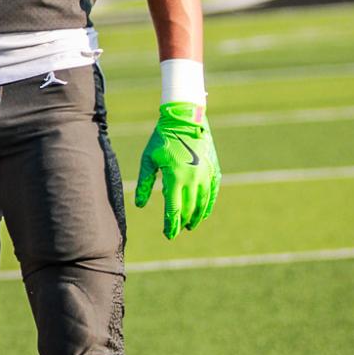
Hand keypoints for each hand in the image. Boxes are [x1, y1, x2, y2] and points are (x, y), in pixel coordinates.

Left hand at [135, 103, 219, 240]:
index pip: (173, 209)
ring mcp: (206, 175)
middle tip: (177, 231)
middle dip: (182, 222)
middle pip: (188, 209)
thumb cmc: (162, 138)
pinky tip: (203, 213)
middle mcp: (193, 179)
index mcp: (175, 178)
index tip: (168, 235)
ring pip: (202, 203)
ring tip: (190, 226)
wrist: (185, 119)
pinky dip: (208, 205)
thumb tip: (140, 205)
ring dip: (196, 217)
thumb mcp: (149, 160)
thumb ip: (145, 184)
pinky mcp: (213, 170)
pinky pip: (213, 193)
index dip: (171, 225)